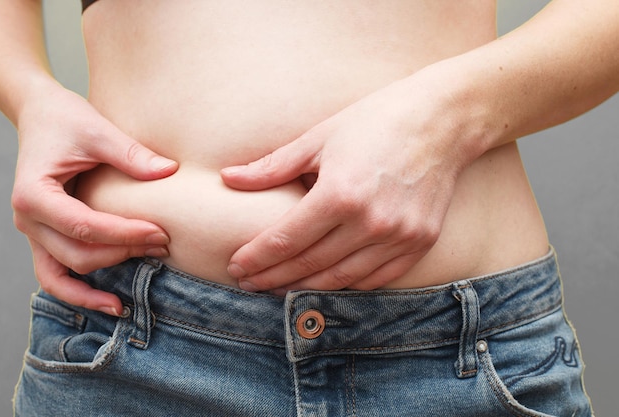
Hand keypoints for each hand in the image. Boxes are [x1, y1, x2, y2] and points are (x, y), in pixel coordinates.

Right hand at [12, 82, 177, 314]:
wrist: (40, 115)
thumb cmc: (65, 119)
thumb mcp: (98, 130)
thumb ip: (131, 154)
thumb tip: (168, 172)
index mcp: (34, 194)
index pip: (84, 226)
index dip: (124, 234)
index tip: (160, 232)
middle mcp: (27, 220)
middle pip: (77, 254)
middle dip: (123, 253)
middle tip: (164, 243)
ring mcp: (33, 232)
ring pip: (64, 274)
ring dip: (101, 282)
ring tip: (142, 280)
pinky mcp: (44, 237)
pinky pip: (56, 275)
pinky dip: (79, 292)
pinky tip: (111, 303)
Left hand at [222, 74, 473, 291]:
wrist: (443, 120)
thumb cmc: (376, 121)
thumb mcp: (319, 138)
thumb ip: (272, 166)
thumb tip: (228, 179)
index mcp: (340, 194)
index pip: (286, 240)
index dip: (257, 258)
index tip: (236, 267)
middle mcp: (370, 222)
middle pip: (309, 264)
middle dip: (272, 278)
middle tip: (248, 283)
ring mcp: (399, 236)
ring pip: (341, 279)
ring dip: (306, 288)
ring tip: (279, 289)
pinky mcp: (420, 242)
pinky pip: (376, 278)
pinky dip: (347, 285)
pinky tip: (326, 283)